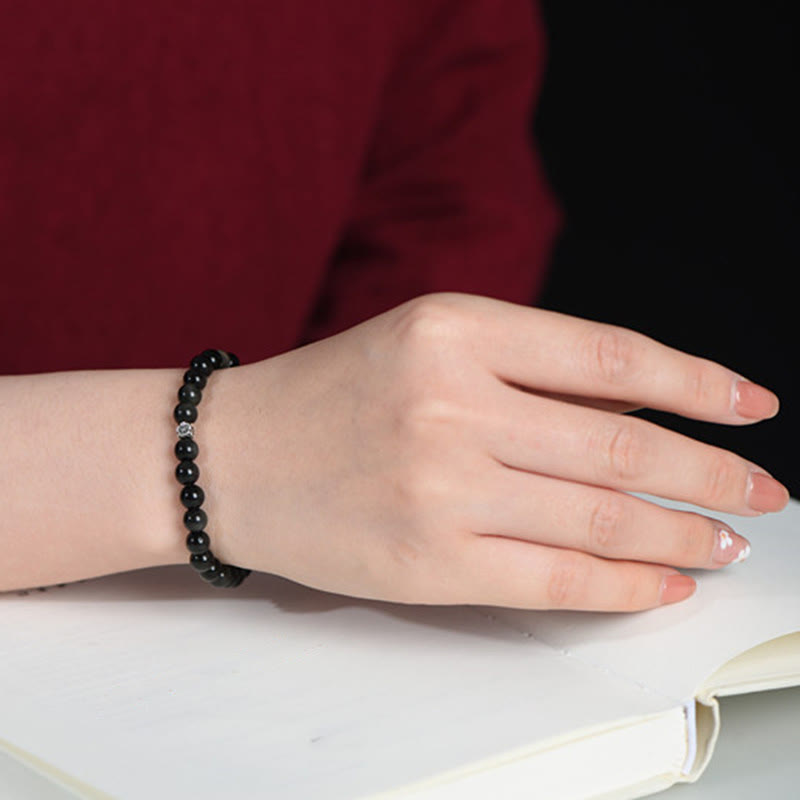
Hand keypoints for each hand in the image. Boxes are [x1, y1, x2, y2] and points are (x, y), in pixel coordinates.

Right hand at [205, 294, 786, 610]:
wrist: (231, 456)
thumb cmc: (331, 394)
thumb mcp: (426, 345)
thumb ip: (523, 370)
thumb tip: (638, 405)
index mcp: (455, 328)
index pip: (610, 356)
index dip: (696, 383)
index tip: (750, 404)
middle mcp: (453, 404)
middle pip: (622, 444)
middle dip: (710, 472)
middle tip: (760, 491)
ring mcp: (441, 488)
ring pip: (601, 518)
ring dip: (681, 533)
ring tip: (722, 542)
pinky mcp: (428, 562)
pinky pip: (554, 580)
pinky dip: (622, 586)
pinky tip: (661, 583)